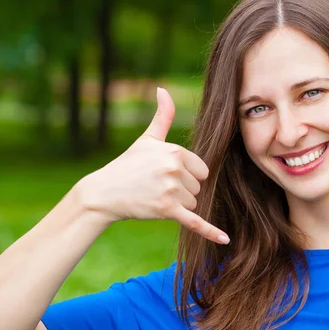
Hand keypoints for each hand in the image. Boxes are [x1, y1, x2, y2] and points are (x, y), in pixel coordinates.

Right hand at [76, 87, 229, 244]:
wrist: (103, 192)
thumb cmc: (127, 165)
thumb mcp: (147, 139)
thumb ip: (162, 115)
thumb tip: (163, 89)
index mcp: (174, 151)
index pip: (201, 169)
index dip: (187, 175)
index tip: (165, 175)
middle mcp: (174, 168)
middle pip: (198, 187)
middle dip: (182, 190)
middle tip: (157, 187)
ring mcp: (171, 189)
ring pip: (194, 203)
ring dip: (178, 205)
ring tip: (154, 197)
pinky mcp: (167, 210)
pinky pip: (195, 221)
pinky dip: (210, 232)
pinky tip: (225, 240)